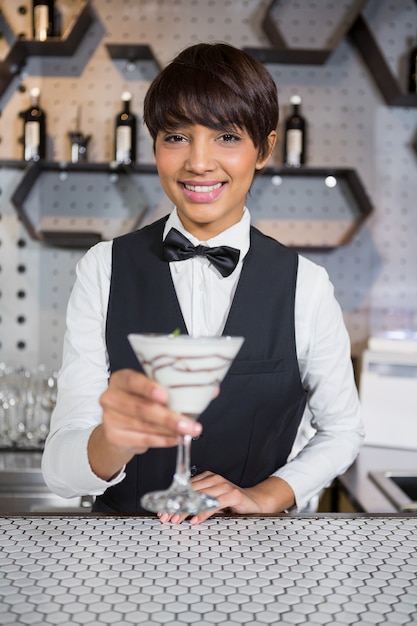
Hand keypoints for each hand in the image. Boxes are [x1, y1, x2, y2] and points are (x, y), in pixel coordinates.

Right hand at [88, 369, 201, 480]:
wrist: (119, 428)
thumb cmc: (141, 404)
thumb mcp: (153, 392)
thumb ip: (178, 389)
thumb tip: (211, 390)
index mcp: (121, 379)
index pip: (132, 380)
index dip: (148, 388)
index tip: (165, 395)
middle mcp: (111, 397)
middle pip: (141, 408)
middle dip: (168, 417)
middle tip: (189, 423)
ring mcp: (110, 418)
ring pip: (145, 426)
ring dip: (170, 431)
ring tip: (188, 431)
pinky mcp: (115, 437)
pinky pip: (144, 440)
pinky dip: (163, 440)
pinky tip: (176, 439)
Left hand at [157, 473, 294, 524]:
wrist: (255, 503)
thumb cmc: (232, 503)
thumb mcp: (212, 502)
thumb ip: (197, 503)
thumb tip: (176, 512)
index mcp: (207, 478)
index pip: (186, 488)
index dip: (173, 499)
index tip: (163, 510)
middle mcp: (214, 479)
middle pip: (190, 492)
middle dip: (177, 506)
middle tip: (166, 517)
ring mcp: (224, 485)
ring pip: (200, 497)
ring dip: (187, 510)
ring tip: (177, 520)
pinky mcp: (232, 494)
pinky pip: (214, 504)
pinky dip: (203, 513)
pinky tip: (195, 521)